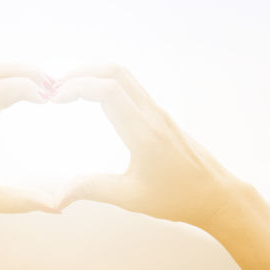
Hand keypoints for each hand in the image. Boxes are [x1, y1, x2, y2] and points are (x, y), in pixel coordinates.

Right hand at [51, 65, 253, 233]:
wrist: (216, 195)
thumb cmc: (177, 198)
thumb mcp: (130, 197)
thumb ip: (92, 190)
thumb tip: (57, 197)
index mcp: (143, 132)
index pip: (107, 90)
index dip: (76, 86)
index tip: (53, 99)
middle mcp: (152, 115)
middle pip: (115, 72)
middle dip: (81, 73)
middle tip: (54, 87)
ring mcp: (159, 113)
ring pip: (125, 76)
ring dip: (94, 75)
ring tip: (68, 89)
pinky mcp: (161, 116)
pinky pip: (132, 88)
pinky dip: (107, 83)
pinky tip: (93, 98)